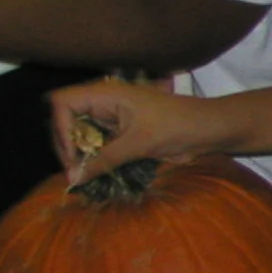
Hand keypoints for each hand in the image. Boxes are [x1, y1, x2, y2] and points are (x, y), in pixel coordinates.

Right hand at [48, 78, 226, 183]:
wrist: (210, 130)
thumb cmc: (177, 127)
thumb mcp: (138, 144)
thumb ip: (103, 160)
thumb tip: (71, 178)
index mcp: (106, 94)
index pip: (64, 103)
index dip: (61, 128)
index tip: (72, 155)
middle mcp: (105, 102)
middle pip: (68, 120)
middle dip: (68, 145)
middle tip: (76, 172)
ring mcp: (113, 117)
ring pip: (82, 134)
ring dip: (81, 154)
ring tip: (85, 175)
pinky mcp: (123, 132)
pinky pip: (99, 143)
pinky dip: (96, 157)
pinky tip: (96, 173)